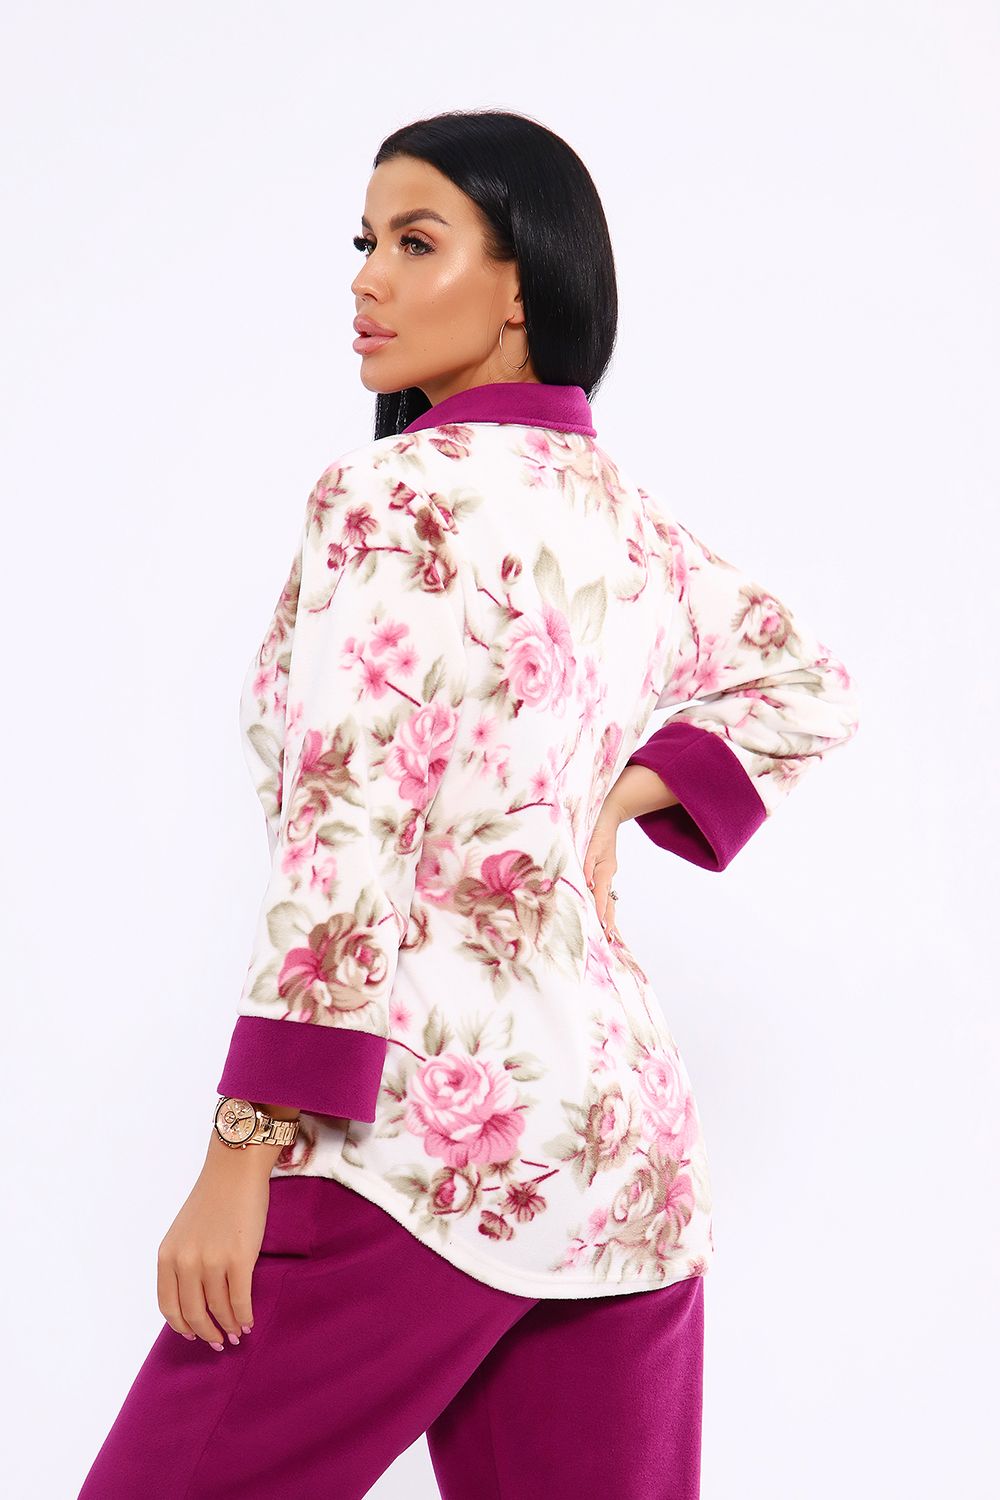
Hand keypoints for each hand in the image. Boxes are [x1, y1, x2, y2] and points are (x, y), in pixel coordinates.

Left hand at [156, 1142, 270, 1349]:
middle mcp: (185, 1262)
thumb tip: (196, 1300)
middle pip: (193, 1313)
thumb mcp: (184, 1234)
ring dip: (229, 1327)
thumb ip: (183, 1264)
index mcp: (167, 1257)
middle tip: (218, 1342)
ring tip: (237, 1333)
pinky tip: (249, 1320)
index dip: (182, 1326)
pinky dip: (244, 1315)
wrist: (235, 1171)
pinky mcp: (239, 1258)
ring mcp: (212, 1261)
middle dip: (207, 1333)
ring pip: (219, 1309)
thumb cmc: (213, 1200)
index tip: (195, 1334)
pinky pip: (240, 1300)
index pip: (169, 1306)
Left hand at [584, 796, 625, 941]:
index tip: (602, 927)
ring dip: (608, 915)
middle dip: (609, 920)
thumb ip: (588, 863)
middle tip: (610, 940)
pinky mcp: (602, 871)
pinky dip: (604, 904)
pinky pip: (603, 891)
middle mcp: (607, 873)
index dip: (602, 911)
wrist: (607, 815)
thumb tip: (588, 883)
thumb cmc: (596, 827)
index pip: (602, 894)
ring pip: (608, 898)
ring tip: (608, 934)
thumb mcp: (590, 843)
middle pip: (609, 901)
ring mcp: (606, 873)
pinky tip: (601, 913)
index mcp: (604, 869)